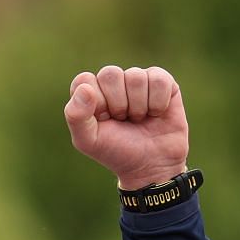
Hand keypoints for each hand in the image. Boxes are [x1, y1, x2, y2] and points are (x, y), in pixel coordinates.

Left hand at [63, 65, 187, 189]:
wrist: (151, 165)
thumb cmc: (116, 151)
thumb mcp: (88, 141)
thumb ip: (75, 116)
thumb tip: (85, 88)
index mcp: (91, 92)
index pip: (85, 80)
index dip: (96, 102)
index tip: (103, 120)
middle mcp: (114, 82)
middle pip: (110, 74)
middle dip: (118, 104)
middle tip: (122, 120)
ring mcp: (138, 80)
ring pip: (136, 77)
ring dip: (138, 106)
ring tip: (139, 119)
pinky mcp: (163, 82)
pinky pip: (158, 80)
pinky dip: (158, 103)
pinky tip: (156, 113)